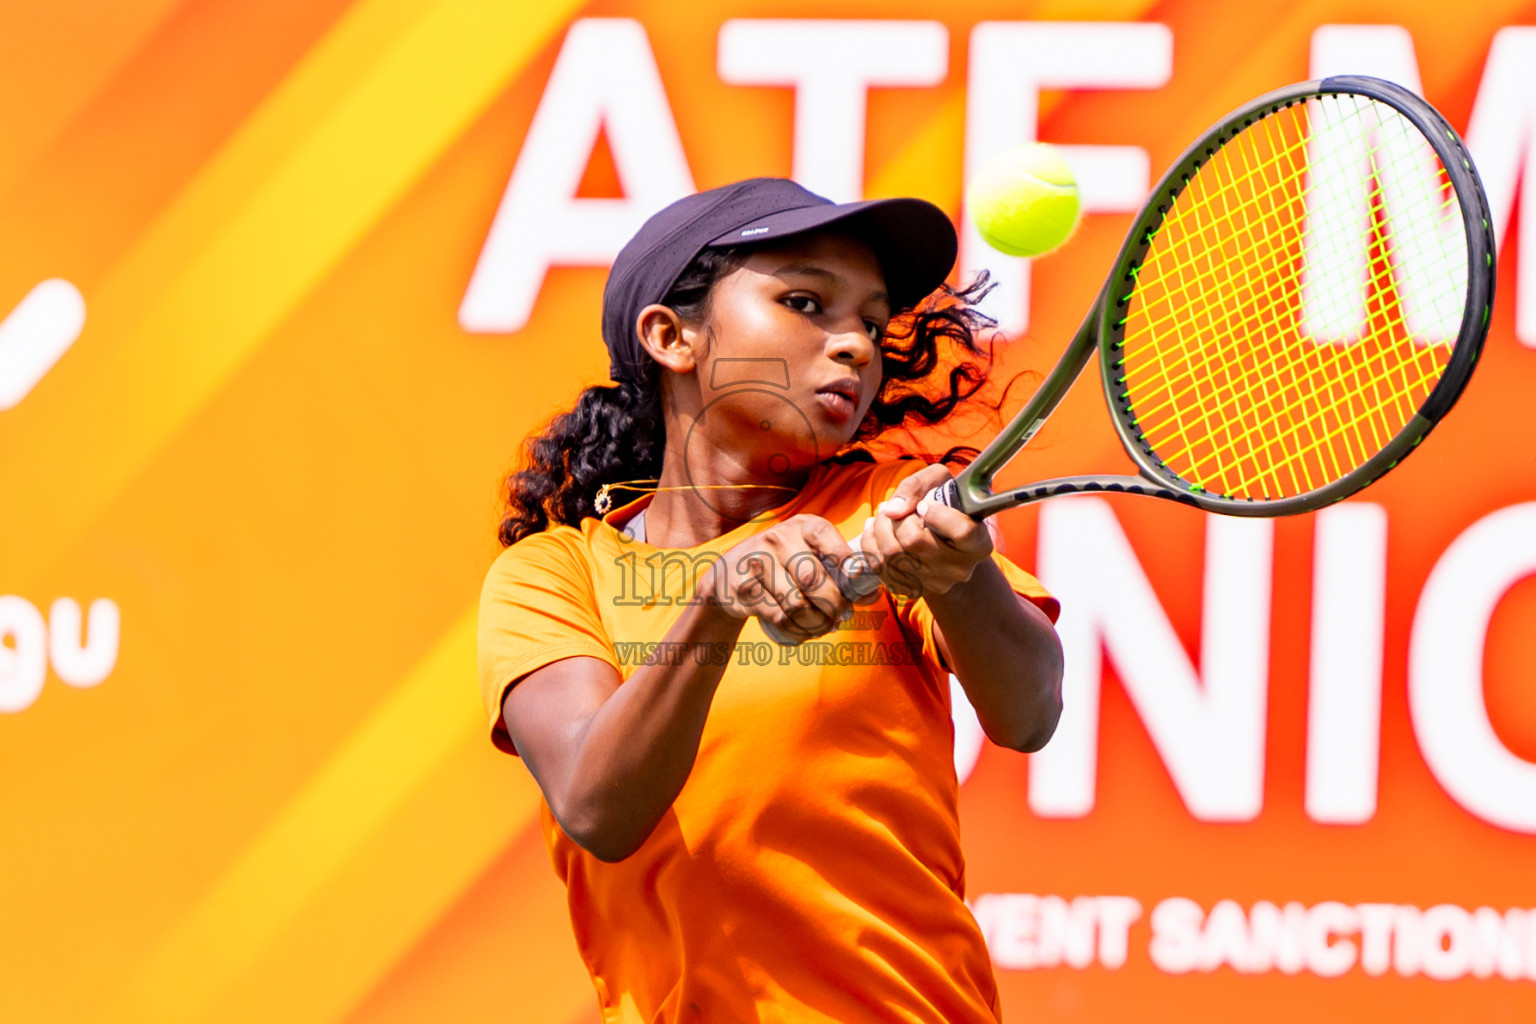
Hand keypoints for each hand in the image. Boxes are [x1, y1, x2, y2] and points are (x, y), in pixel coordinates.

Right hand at [701, 514, 857, 641]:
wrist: (730, 575)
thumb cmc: (784, 565)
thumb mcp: (811, 554)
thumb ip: (842, 570)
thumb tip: (874, 593)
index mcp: (804, 526)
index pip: (833, 545)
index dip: (849, 570)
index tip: (857, 591)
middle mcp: (779, 538)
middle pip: (815, 581)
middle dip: (834, 607)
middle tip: (841, 617)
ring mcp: (758, 562)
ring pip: (797, 605)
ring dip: (816, 624)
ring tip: (823, 626)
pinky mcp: (745, 589)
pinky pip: (779, 618)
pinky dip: (797, 632)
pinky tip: (802, 631)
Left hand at [858, 464, 992, 598]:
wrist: (941, 538)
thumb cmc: (943, 503)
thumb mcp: (938, 481)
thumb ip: (918, 485)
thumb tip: (894, 510)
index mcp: (978, 544)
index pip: (962, 531)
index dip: (937, 514)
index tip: (925, 504)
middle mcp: (960, 570)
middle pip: (914, 541)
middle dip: (896, 518)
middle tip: (895, 507)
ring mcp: (935, 584)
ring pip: (892, 554)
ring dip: (879, 528)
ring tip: (884, 515)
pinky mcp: (911, 590)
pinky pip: (879, 566)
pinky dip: (870, 544)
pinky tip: (876, 531)